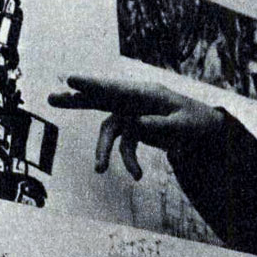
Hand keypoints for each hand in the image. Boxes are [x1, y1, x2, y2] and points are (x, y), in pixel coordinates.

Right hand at [48, 76, 224, 179]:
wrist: (204, 131)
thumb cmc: (196, 122)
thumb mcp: (184, 125)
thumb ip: (160, 124)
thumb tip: (135, 124)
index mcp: (146, 93)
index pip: (115, 88)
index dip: (92, 85)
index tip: (71, 79)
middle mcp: (134, 101)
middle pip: (102, 99)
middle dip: (77, 100)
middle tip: (52, 98)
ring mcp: (132, 114)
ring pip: (108, 129)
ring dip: (104, 150)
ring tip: (99, 170)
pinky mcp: (134, 129)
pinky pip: (124, 146)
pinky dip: (129, 161)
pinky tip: (138, 176)